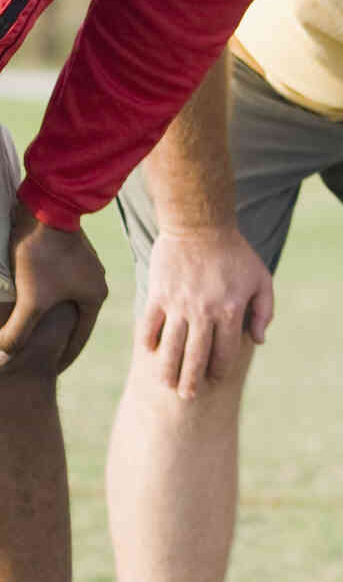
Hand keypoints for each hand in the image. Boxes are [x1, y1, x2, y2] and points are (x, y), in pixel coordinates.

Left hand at [0, 206, 107, 376]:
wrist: (46, 208)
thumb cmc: (42, 255)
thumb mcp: (31, 300)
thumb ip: (19, 331)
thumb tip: (7, 355)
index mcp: (95, 297)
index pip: (78, 339)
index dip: (62, 359)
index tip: (48, 373)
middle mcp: (95, 282)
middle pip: (73, 321)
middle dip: (55, 339)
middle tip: (38, 357)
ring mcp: (83, 267)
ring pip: (63, 302)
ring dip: (47, 317)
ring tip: (29, 330)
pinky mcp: (68, 254)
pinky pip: (57, 286)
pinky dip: (44, 299)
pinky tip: (26, 302)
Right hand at [139, 223, 272, 398]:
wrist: (200, 225)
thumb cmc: (236, 254)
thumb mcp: (261, 279)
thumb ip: (264, 311)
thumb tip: (260, 340)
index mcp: (231, 311)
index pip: (225, 352)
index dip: (220, 369)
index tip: (215, 380)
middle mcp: (204, 312)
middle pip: (196, 357)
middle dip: (192, 381)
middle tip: (188, 397)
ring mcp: (178, 305)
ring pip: (170, 348)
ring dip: (168, 370)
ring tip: (167, 384)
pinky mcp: (157, 296)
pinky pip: (149, 327)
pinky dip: (149, 343)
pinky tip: (150, 353)